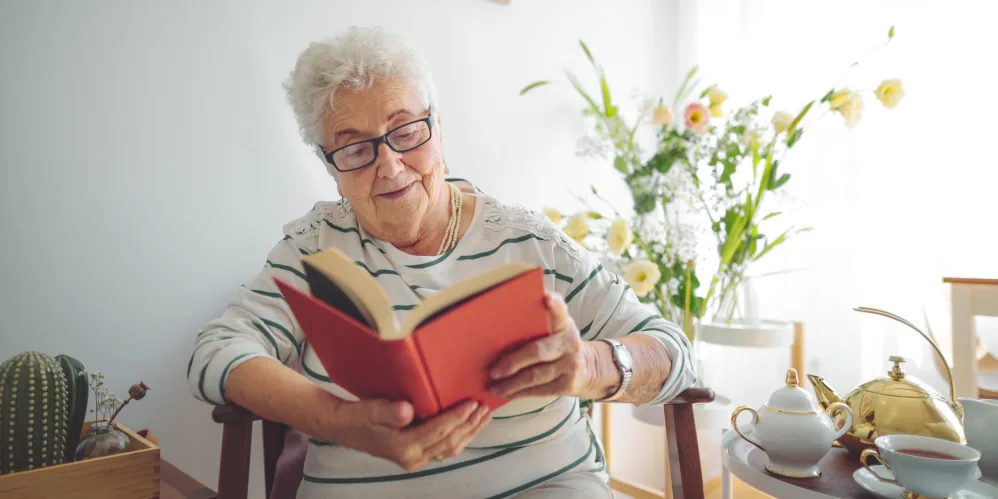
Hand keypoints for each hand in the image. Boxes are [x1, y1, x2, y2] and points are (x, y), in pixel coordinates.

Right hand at [323, 398, 490, 470]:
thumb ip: (390, 410)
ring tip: (483, 416)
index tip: (472, 402)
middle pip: (450, 442)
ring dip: (469, 432)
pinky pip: (443, 449)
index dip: (458, 417)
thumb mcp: (371, 409)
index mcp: (404, 447)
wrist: (342, 426)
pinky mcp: (415, 455)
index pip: (439, 431)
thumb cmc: (358, 415)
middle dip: (469, 425)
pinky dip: (459, 437)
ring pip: (450, 448)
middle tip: (485, 408)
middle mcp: (412, 457)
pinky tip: (468, 425)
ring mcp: (414, 459)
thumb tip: (408, 410)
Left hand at [487, 292, 602, 398]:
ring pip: (535, 376)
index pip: (560, 312)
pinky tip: (505, 393)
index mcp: (564, 324)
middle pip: (538, 351)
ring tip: (493, 386)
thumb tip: (507, 310)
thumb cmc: (560, 343)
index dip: (554, 306)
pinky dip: (519, 392)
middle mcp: (570, 343)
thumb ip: (542, 318)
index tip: (546, 298)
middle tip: (493, 370)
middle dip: (513, 362)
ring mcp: (570, 366)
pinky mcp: (567, 385)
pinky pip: (539, 390)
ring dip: (511, 383)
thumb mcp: (558, 327)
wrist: (589, 367)